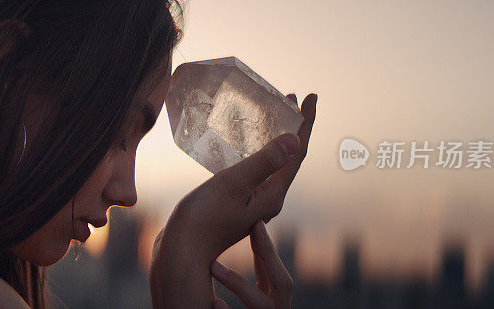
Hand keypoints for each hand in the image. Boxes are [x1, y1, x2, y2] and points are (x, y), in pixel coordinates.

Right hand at [150, 93, 315, 307]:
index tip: (312, 96)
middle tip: (290, 98)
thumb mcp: (233, 185)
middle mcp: (268, 200)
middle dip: (293, 127)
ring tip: (272, 115)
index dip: (307, 122)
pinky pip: (255, 172)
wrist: (181, 253)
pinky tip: (243, 147)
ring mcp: (252, 205)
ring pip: (272, 165)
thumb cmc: (203, 220)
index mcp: (273, 195)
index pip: (297, 153)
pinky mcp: (236, 206)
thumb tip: (295, 139)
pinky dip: (256, 152)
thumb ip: (264, 162)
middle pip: (289, 158)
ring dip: (275, 138)